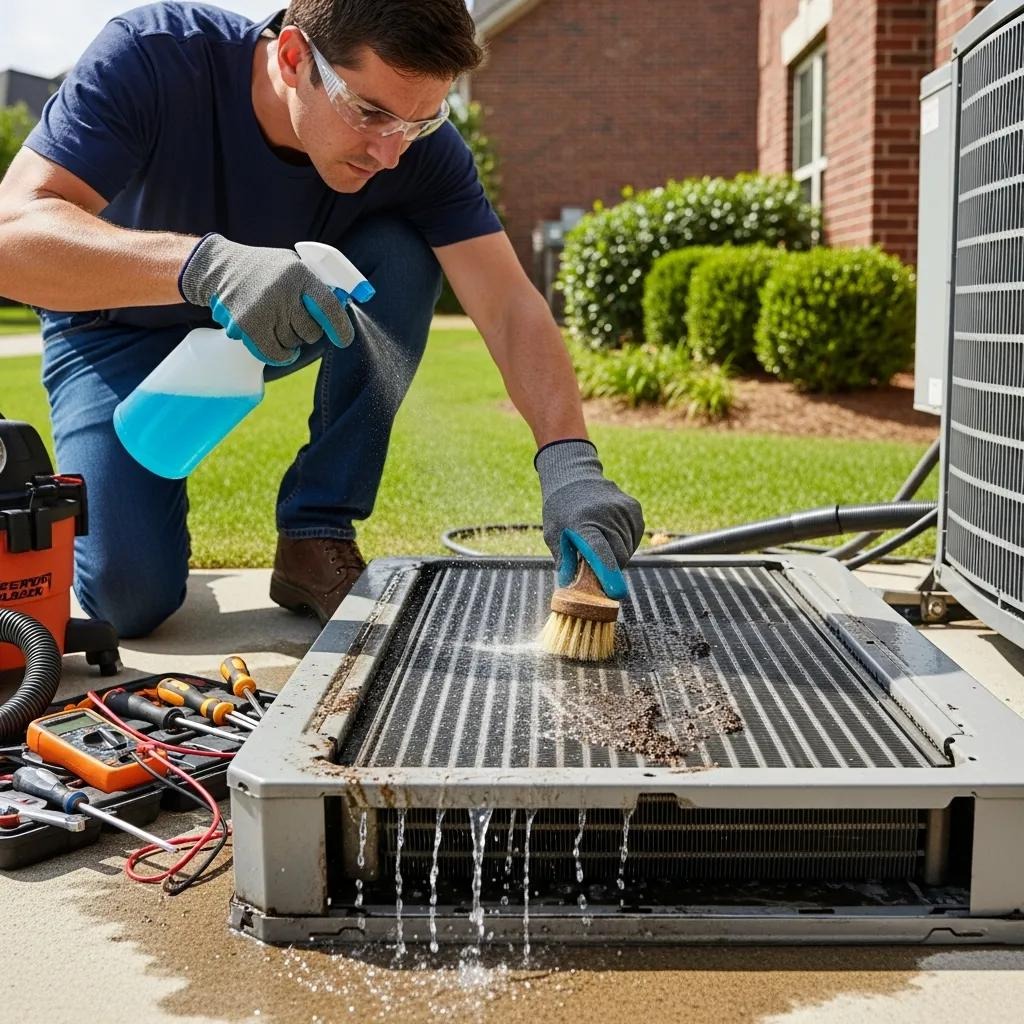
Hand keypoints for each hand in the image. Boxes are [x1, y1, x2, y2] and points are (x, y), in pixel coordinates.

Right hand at [178, 233, 353, 365]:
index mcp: (299, 274)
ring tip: (278, 321)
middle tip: (296, 319)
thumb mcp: (293, 266)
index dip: (340, 327)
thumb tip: (344, 306)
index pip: (328, 306)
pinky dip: (281, 355)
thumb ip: (316, 286)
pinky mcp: (246, 326)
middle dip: (309, 332)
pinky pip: (274, 354)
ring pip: (293, 344)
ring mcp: (263, 309)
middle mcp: (282, 291)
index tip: (343, 339)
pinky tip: (280, 346)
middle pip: (311, 332)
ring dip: (291, 340)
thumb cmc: (266, 270)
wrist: (221, 268)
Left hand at [535, 439, 644, 598]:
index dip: (608, 574)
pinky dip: (624, 543)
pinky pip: (634, 539)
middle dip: (609, 569)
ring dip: (616, 554)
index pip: (599, 552)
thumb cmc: (560, 510)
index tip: (616, 593)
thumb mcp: (553, 534)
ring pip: (628, 550)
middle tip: (593, 565)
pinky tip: (609, 533)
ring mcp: (623, 510)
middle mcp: (607, 515)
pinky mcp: (635, 509)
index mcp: (582, 522)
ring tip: (598, 540)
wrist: (574, 476)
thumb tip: (572, 592)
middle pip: (618, 557)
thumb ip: (565, 561)